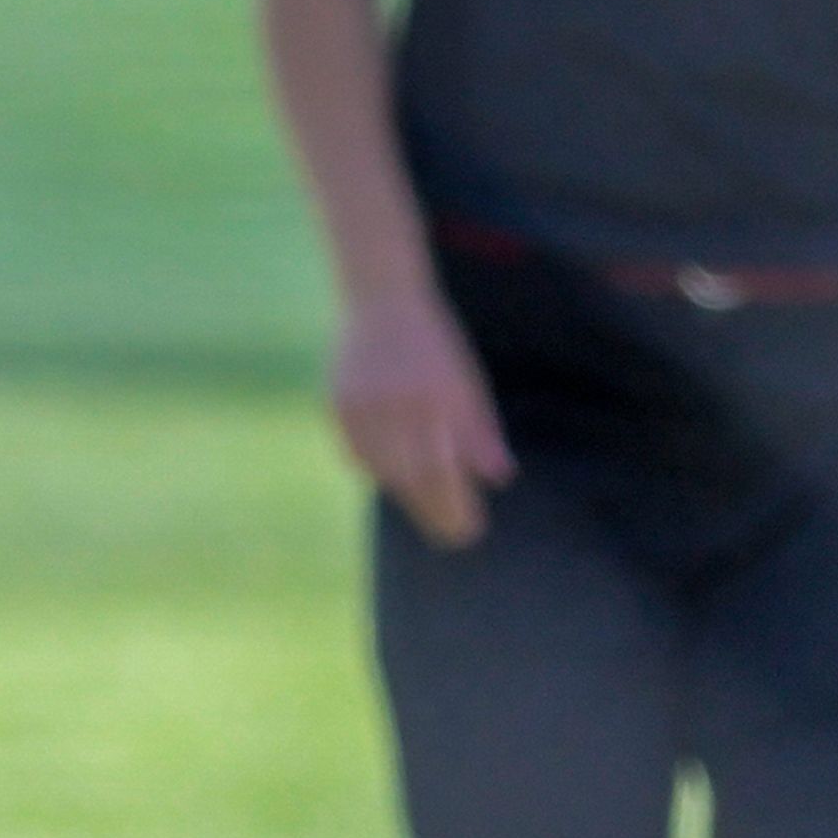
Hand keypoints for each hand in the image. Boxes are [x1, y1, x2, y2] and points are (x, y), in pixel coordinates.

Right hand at [331, 290, 513, 548]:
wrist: (380, 301)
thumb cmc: (434, 344)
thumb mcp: (466, 381)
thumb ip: (480, 430)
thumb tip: (499, 478)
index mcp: (433, 399)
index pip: (443, 472)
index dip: (455, 507)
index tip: (471, 531)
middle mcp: (394, 406)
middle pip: (411, 479)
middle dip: (435, 512)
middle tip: (454, 535)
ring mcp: (360, 407)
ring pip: (382, 471)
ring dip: (408, 494)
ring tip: (429, 508)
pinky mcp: (337, 405)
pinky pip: (356, 453)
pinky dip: (375, 470)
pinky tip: (393, 475)